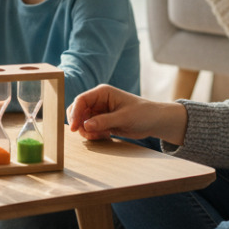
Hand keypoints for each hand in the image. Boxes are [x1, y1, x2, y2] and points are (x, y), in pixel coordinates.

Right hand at [67, 85, 187, 144]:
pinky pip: (90, 128)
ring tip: (102, 135)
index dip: (75, 113)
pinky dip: (93, 134)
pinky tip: (106, 136)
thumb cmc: (142, 114)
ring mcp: (99, 111)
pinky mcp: (102, 121)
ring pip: (82, 121)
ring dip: (87, 131)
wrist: (154, 121)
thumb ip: (104, 121)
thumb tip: (85, 125)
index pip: (81, 100)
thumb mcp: (124, 117)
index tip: (74, 128)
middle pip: (78, 111)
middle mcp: (98, 100)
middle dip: (79, 123)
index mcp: (102, 92)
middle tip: (88, 135)